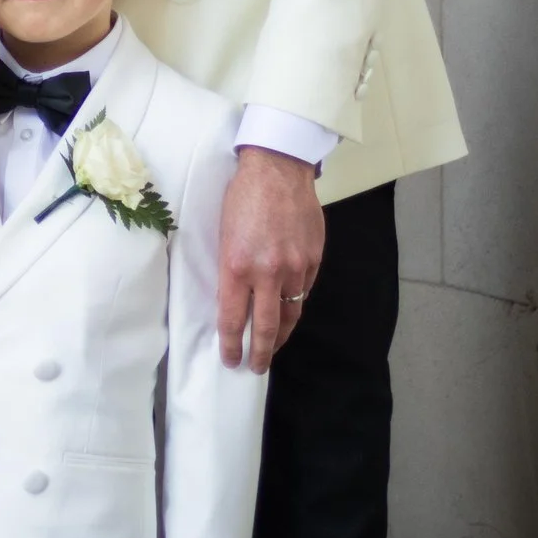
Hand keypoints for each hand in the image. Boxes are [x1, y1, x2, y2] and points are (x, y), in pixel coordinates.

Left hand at [218, 146, 325, 371]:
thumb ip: (231, 271)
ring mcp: (295, 267)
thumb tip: (234, 300)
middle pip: (265, 327)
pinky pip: (304, 290)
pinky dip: (295, 302)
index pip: (233, 319)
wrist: (277, 169)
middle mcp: (267, 272)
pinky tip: (288, 309)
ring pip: (290, 313)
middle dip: (260, 353)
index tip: (230, 360)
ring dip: (281, 335)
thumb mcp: (223, 235)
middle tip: (255, 368)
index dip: (231, 345)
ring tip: (273, 348)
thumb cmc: (242, 197)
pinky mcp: (314, 259)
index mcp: (236, 266)